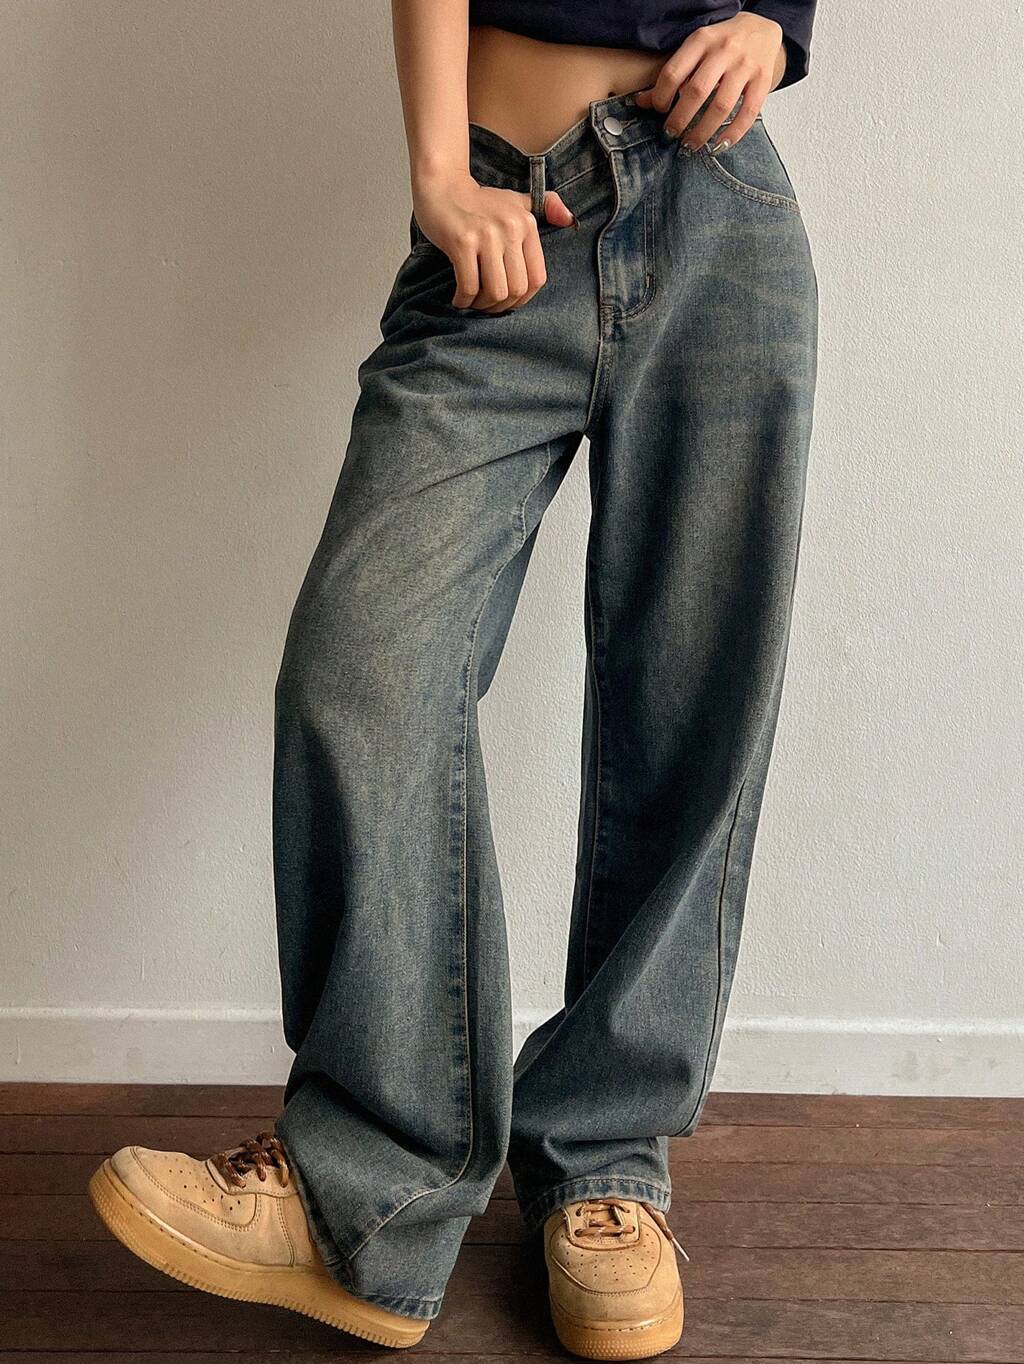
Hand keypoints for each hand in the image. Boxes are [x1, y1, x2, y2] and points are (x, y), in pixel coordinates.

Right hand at [411, 171, 574, 311]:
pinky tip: (459, 299)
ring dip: (483, 306)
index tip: (507, 302)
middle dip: (501, 307)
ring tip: (473, 302)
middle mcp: (510, 229)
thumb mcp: (516, 201)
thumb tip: (570, 220)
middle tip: (487, 306)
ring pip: (495, 291)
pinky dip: (463, 300)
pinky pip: (469, 285)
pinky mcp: (462, 242)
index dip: (523, 300)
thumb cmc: (479, 202)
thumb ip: (545, 207)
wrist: (442, 185)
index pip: (537, 278)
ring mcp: (486, 235)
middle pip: (516, 290)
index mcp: (527, 224)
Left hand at [634, 14, 785, 151]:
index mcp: (701, 40)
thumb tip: (641, 101)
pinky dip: (733, 133)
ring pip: (721, 106)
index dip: (661, 97)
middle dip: (680, 119)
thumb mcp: (695, 50)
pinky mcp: (763, 79)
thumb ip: (672, 74)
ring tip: (691, 145)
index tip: (659, 112)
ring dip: (703, 131)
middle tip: (670, 136)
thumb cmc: (721, 44)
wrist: (762, 29)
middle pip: (696, 92)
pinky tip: (719, 145)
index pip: (673, 72)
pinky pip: (748, 112)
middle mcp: (724, 50)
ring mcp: (745, 65)